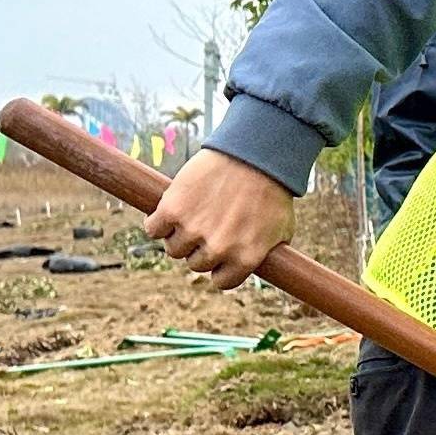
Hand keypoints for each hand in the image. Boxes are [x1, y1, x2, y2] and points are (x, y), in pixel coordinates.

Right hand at [145, 147, 293, 289]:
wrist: (254, 153)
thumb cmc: (271, 190)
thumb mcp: (282, 229)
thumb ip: (266, 253)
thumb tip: (259, 268)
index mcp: (245, 258)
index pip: (221, 281)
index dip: (219, 267)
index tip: (218, 254)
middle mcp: (218, 249)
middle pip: (195, 263)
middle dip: (200, 248)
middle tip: (206, 227)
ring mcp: (193, 230)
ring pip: (174, 248)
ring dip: (178, 235)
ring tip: (191, 215)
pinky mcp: (172, 210)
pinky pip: (153, 229)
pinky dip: (157, 222)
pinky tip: (169, 211)